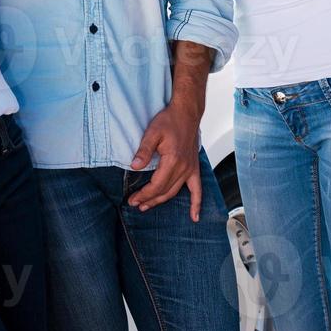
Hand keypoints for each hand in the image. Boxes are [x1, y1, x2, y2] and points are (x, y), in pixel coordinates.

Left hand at [127, 98, 204, 219]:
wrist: (186, 113)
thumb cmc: (170, 121)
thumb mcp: (152, 133)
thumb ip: (144, 151)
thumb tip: (134, 166)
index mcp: (173, 161)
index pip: (157, 185)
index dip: (144, 194)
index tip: (133, 199)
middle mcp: (184, 168)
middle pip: (165, 191)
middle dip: (149, 200)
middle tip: (135, 204)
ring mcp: (190, 169)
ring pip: (175, 191)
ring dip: (161, 201)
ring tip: (148, 206)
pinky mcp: (194, 168)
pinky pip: (197, 190)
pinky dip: (196, 204)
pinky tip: (194, 217)